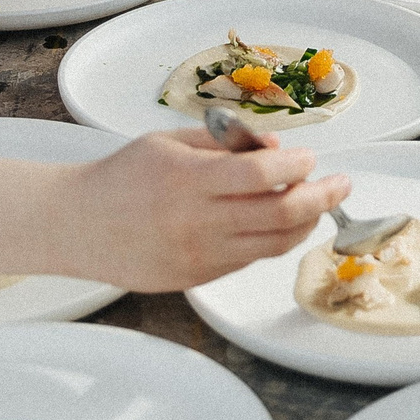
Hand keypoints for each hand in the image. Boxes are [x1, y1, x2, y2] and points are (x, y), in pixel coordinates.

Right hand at [56, 129, 349, 290]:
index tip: (309, 158)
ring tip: (318, 205)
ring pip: (272, 245)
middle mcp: (195, 221)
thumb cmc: (122, 176)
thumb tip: (276, 148)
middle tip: (340, 185)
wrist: (78, 224)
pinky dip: (272, 241)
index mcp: (187, 179)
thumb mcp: (169, 141)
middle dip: (320, 198)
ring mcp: (197, 255)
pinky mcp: (196, 278)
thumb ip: (224, 143)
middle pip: (278, 215)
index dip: (295, 166)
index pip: (259, 174)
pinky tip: (279, 223)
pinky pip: (248, 260)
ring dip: (304, 224)